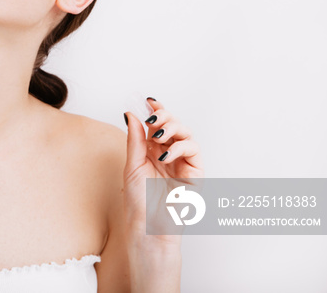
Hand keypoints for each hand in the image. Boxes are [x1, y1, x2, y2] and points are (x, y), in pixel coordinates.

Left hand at [122, 97, 203, 241]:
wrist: (148, 227)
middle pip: (173, 126)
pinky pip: (193, 151)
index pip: (158, 126)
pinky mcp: (195, 174)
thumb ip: (135, 139)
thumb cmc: (138, 202)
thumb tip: (131, 114)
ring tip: (158, 135)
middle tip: (153, 119)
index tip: (148, 101)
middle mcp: (169, 155)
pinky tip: (165, 155)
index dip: (156, 111)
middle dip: (164, 117)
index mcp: (152, 152)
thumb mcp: (132, 165)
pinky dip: (180, 147)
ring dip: (172, 129)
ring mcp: (183, 163)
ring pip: (186, 134)